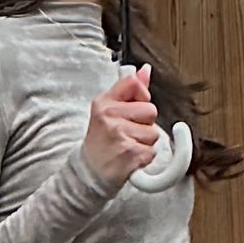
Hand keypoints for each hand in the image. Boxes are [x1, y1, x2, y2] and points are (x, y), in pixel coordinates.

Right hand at [83, 67, 159, 188]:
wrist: (90, 172)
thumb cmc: (102, 139)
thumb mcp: (108, 110)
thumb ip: (129, 89)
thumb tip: (145, 70)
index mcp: (104, 103)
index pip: (134, 83)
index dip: (142, 96)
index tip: (135, 107)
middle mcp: (109, 117)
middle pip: (150, 110)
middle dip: (145, 123)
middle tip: (128, 132)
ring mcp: (119, 135)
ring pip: (154, 133)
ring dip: (145, 142)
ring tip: (128, 145)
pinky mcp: (130, 154)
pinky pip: (152, 151)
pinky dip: (144, 157)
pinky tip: (129, 157)